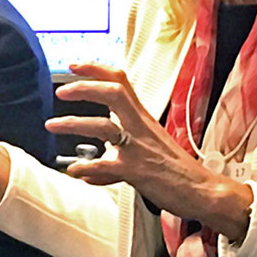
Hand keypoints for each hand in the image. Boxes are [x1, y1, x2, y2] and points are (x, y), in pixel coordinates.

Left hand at [48, 63, 254, 241]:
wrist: (204, 191)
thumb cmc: (178, 173)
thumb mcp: (149, 154)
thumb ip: (116, 160)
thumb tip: (90, 170)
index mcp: (144, 119)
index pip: (121, 82)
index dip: (96, 69)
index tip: (74, 65)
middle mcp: (141, 128)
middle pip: (113, 93)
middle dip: (84, 88)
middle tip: (61, 92)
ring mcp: (139, 148)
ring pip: (103, 126)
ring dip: (74, 124)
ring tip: (53, 126)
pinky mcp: (138, 171)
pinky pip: (107, 165)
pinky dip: (86, 167)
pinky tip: (75, 170)